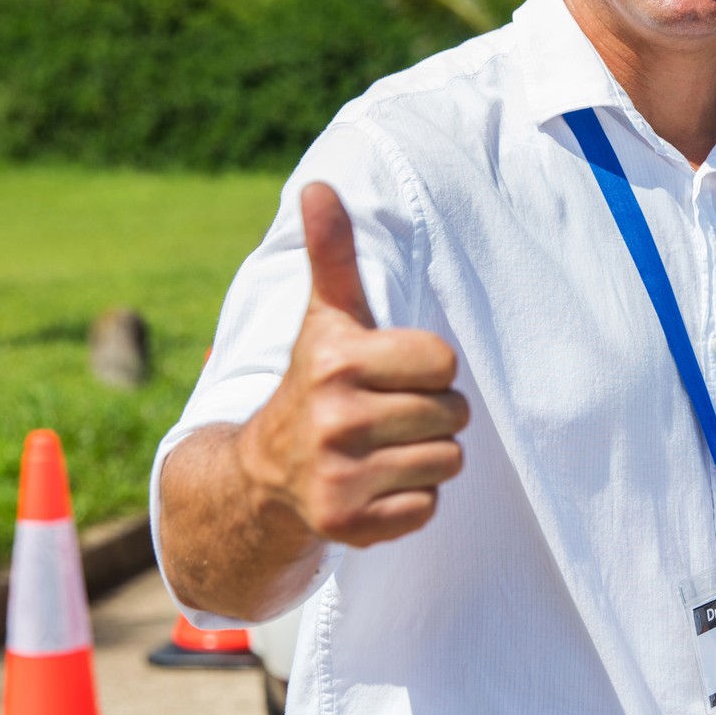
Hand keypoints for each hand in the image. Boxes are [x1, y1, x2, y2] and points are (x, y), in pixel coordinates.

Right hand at [237, 182, 468, 546]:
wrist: (262, 475)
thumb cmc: (316, 383)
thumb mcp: (326, 319)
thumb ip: (333, 255)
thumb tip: (320, 187)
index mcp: (337, 363)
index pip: (445, 362)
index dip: (428, 368)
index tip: (391, 373)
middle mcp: (334, 421)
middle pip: (453, 414)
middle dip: (431, 413)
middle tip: (388, 414)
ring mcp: (338, 478)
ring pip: (448, 461)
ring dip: (426, 456)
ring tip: (384, 448)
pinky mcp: (348, 526)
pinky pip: (428, 507)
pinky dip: (411, 500)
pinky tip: (376, 485)